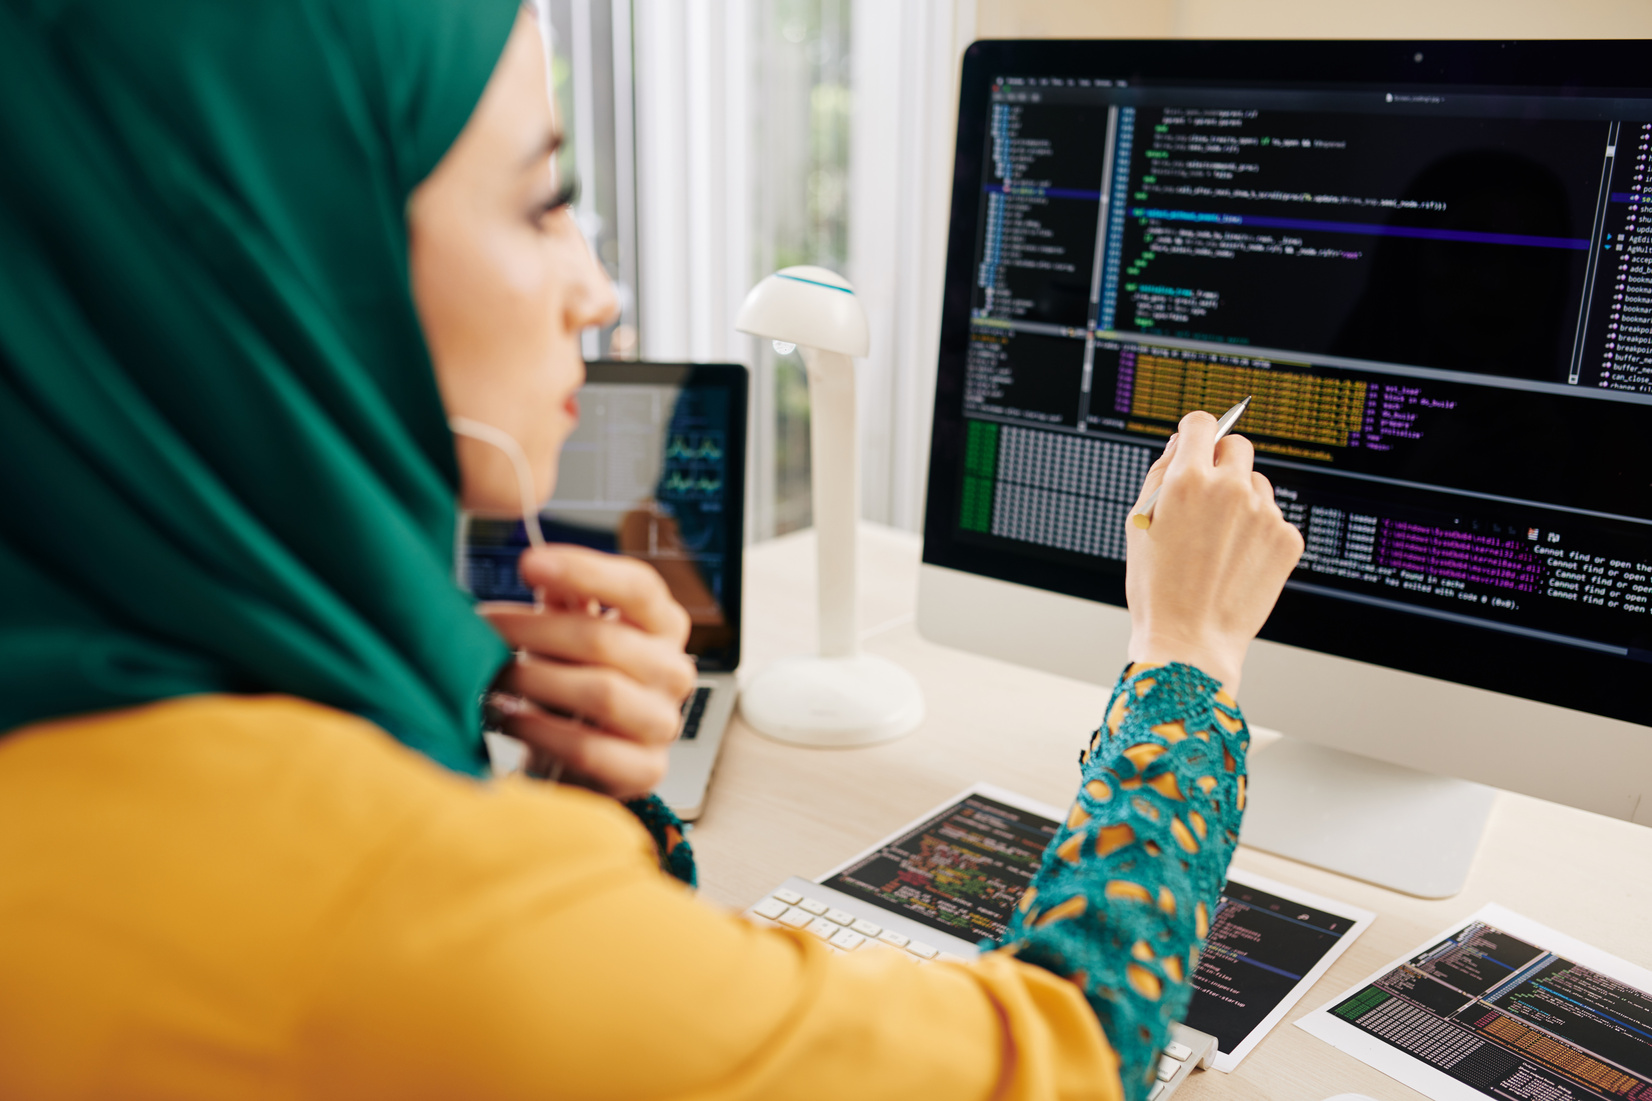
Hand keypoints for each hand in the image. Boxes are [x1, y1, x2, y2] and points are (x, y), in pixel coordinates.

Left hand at [479, 545, 696, 799]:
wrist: (580, 760)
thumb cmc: (575, 685)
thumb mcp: (571, 634)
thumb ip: (564, 597)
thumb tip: (538, 563)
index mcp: (662, 626)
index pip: (639, 587)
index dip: (585, 570)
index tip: (528, 562)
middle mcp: (673, 671)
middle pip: (606, 639)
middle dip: (534, 631)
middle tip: (485, 629)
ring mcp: (663, 722)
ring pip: (602, 692)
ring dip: (536, 680)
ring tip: (493, 677)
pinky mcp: (647, 770)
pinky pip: (590, 748)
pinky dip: (541, 731)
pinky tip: (510, 719)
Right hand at [1124, 411, 1304, 694]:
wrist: (1190, 640)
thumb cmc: (1158, 588)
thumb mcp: (1140, 524)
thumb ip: (1160, 474)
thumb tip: (1180, 444)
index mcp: (1188, 480)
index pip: (1201, 424)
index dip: (1195, 432)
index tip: (1196, 443)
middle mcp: (1230, 489)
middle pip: (1236, 445)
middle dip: (1222, 461)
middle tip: (1208, 494)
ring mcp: (1264, 513)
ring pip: (1257, 484)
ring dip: (1242, 500)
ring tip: (1219, 542)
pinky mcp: (1287, 538)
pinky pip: (1273, 518)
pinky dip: (1258, 533)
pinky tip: (1237, 561)